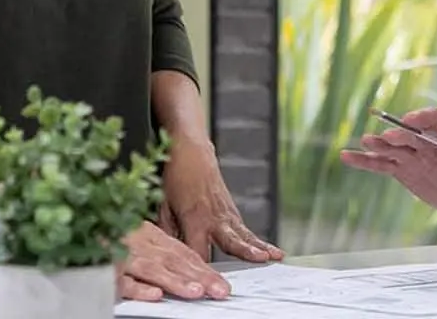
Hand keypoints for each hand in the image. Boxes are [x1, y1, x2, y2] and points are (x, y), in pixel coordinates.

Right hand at [117, 222, 230, 301]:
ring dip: (176, 281)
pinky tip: (155, 294)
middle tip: (220, 290)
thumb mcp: (134, 234)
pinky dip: (139, 287)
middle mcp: (139, 244)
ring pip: (153, 270)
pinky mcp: (107, 270)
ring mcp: (123, 257)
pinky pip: (123, 281)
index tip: (221, 282)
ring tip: (196, 291)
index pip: (182, 252)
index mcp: (148, 235)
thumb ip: (158, 248)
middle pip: (173, 260)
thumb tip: (182, 265)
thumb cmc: (107, 232)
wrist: (69, 223)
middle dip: (199, 276)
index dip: (203, 268)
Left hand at [159, 139, 283, 262]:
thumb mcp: (162, 205)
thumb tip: (165, 254)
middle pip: (228, 240)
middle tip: (255, 261)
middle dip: (242, 252)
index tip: (200, 285)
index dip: (198, 268)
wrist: (190, 150)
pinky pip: (247, 231)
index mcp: (193, 218)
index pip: (196, 250)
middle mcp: (213, 217)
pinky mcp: (232, 213)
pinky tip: (274, 254)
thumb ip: (167, 231)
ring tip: (271, 257)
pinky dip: (260, 243)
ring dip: (257, 248)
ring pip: (243, 236)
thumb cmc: (174, 177)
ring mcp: (225, 214)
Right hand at [338, 108, 436, 212]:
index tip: (412, 121)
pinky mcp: (404, 170)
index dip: (423, 118)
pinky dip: (366, 161)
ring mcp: (415, 155)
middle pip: (411, 133)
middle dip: (400, 134)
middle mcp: (429, 141)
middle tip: (388, 137)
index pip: (436, 120)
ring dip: (380, 145)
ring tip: (365, 141)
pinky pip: (383, 165)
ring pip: (393, 148)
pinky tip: (347, 157)